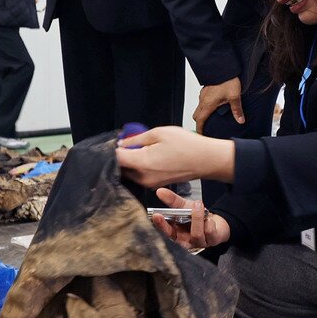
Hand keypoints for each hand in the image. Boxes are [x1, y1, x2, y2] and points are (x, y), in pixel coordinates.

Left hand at [116, 126, 234, 186]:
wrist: (206, 160)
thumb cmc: (187, 146)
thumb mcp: (158, 133)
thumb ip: (136, 138)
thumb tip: (121, 143)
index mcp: (142, 163)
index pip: (115, 158)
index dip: (111, 148)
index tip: (113, 141)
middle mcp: (143, 177)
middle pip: (120, 167)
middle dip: (120, 155)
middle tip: (128, 141)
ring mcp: (149, 183)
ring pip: (129, 172)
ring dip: (130, 160)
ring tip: (141, 147)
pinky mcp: (155, 185)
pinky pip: (139, 175)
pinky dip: (139, 166)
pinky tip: (149, 154)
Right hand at [148, 187, 230, 250]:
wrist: (215, 221)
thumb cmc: (196, 216)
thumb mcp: (184, 206)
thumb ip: (172, 200)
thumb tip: (160, 191)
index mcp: (176, 234)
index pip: (165, 231)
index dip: (160, 224)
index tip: (156, 215)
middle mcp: (186, 241)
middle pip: (179, 236)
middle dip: (179, 219)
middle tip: (190, 204)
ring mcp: (199, 243)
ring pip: (196, 234)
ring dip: (198, 218)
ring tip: (199, 205)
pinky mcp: (212, 241)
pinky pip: (209, 232)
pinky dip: (209, 222)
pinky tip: (208, 218)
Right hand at [195, 77, 244, 134]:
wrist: (224, 67)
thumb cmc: (228, 80)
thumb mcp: (234, 96)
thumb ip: (237, 110)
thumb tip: (240, 120)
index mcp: (208, 104)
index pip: (199, 120)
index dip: (199, 129)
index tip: (201, 134)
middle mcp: (203, 100)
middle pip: (196, 115)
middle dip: (200, 122)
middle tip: (206, 128)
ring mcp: (203, 94)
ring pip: (199, 108)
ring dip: (202, 114)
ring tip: (211, 118)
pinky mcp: (205, 90)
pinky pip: (202, 101)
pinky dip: (205, 106)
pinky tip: (214, 106)